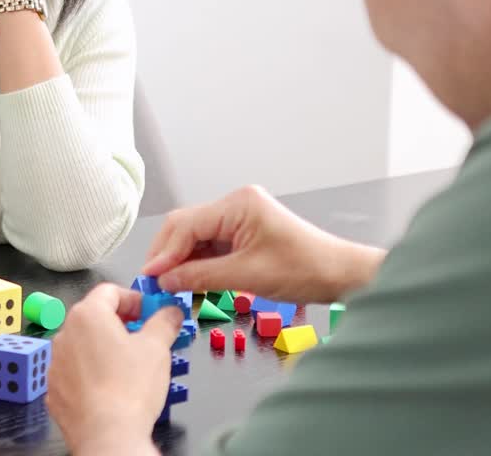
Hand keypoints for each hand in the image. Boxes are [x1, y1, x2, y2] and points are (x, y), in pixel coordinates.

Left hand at [47, 284, 179, 455]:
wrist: (107, 434)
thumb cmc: (131, 386)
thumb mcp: (157, 348)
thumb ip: (164, 322)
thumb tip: (171, 311)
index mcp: (87, 315)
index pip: (110, 291)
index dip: (134, 299)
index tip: (150, 313)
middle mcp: (64, 333)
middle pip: (94, 318)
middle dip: (120, 324)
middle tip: (144, 339)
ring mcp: (55, 363)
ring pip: (82, 346)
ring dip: (103, 349)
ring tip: (128, 367)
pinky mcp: (54, 389)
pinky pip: (74, 372)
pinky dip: (90, 373)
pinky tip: (109, 388)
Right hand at [142, 185, 385, 303]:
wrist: (341, 276)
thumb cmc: (306, 269)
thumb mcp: (247, 276)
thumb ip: (200, 276)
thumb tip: (165, 280)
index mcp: (238, 204)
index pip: (186, 224)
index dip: (164, 252)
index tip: (150, 277)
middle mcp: (235, 205)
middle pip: (185, 227)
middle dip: (168, 255)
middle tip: (155, 283)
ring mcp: (238, 218)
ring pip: (195, 238)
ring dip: (181, 262)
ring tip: (169, 286)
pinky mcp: (242, 233)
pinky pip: (209, 246)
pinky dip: (197, 264)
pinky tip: (188, 280)